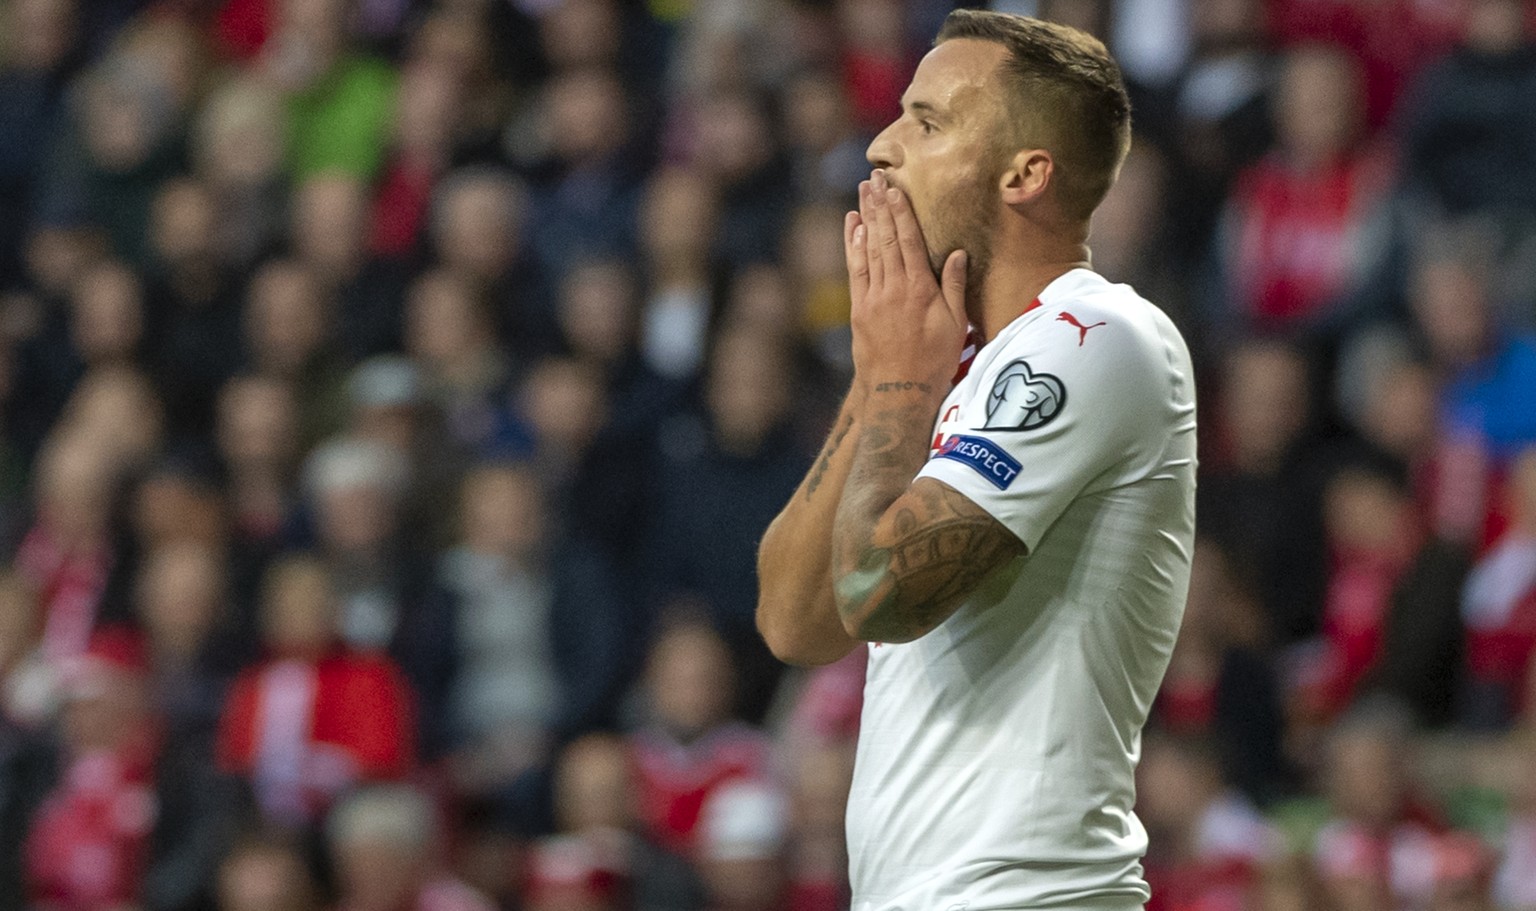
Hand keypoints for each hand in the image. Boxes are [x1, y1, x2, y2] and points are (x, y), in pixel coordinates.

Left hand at [845, 170, 967, 398]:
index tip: (895, 188)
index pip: (909, 240)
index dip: (901, 212)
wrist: (899, 391)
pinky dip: (853, 245)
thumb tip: (958, 253)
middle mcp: (893, 288)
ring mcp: (873, 297)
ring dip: (865, 218)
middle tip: (874, 178)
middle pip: (885, 238)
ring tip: (863, 192)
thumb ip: (955, 287)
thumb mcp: (956, 325)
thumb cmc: (935, 361)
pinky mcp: (859, 309)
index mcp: (920, 289)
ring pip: (868, 249)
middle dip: (880, 205)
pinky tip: (852, 226)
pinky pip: (855, 270)